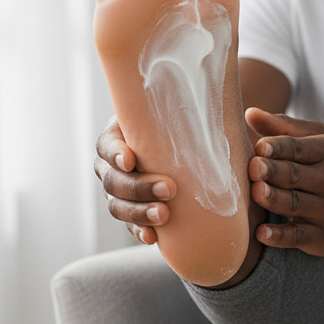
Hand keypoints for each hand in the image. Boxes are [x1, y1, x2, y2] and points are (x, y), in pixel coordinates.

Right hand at [93, 115, 175, 244]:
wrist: (187, 146)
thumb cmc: (183, 123)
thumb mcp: (179, 111)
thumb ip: (184, 106)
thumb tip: (216, 85)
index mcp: (118, 136)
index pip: (107, 146)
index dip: (116, 154)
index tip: (131, 159)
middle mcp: (112, 165)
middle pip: (112, 181)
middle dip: (139, 187)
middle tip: (169, 190)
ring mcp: (119, 191)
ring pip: (116, 206)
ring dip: (139, 213)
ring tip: (164, 215)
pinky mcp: (133, 211)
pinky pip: (130, 225)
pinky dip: (140, 232)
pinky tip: (153, 238)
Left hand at [245, 109, 323, 256]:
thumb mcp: (322, 141)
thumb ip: (284, 128)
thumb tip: (249, 113)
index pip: (299, 147)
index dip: (278, 146)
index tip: (260, 147)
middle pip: (295, 175)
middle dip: (273, 171)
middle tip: (253, 167)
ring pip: (295, 204)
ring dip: (274, 199)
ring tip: (255, 192)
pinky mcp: (323, 238)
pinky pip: (299, 236)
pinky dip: (280, 236)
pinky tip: (261, 233)